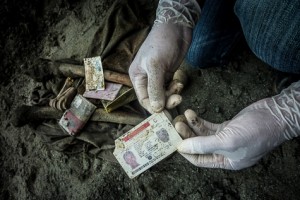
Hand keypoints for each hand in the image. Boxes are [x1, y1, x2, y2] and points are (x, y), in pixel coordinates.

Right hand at [129, 23, 191, 112]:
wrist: (176, 28)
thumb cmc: (162, 44)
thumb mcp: (156, 66)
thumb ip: (155, 88)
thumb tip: (156, 109)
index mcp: (137, 77)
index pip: (143, 99)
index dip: (154, 108)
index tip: (166, 113)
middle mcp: (146, 79)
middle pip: (155, 98)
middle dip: (166, 100)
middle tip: (178, 99)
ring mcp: (158, 77)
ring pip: (164, 94)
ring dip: (172, 94)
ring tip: (179, 86)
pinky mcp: (168, 74)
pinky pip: (171, 88)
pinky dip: (175, 88)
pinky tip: (179, 82)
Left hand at [175, 81, 299, 169]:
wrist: (275, 114)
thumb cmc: (256, 132)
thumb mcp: (228, 141)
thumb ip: (204, 145)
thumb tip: (182, 148)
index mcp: (227, 162)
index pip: (200, 161)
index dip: (187, 152)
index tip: (175, 142)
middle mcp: (225, 152)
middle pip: (200, 145)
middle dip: (188, 135)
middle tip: (177, 125)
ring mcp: (226, 138)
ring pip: (203, 134)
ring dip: (192, 125)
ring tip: (183, 116)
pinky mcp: (227, 127)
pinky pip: (209, 126)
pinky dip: (199, 120)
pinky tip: (191, 113)